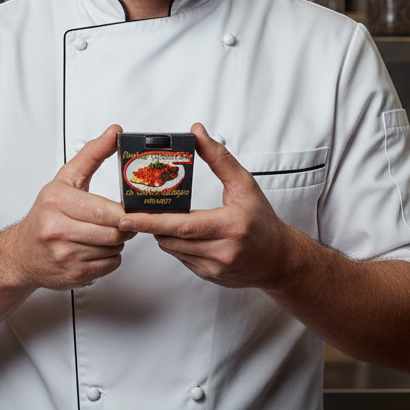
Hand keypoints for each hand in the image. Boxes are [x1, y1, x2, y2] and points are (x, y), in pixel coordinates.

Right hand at [7, 124, 134, 290]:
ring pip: (113, 250)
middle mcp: (56, 229)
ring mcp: (63, 255)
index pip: (104, 210)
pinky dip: (110, 258)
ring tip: (106, 233)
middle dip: (123, 227)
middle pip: (113, 232)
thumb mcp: (66, 179)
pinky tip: (98, 249)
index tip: (129, 208)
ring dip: (117, 243)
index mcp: (56, 201)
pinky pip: (109, 266)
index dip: (124, 212)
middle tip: (121, 221)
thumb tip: (115, 132)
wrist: (22, 252)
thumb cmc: (46, 213)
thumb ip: (92, 154)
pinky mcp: (71, 276)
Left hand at [119, 123, 295, 289]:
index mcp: (231, 226)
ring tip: (161, 216)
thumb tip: (197, 133)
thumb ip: (218, 157)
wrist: (279, 259)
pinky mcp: (208, 276)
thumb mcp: (245, 184)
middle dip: (151, 224)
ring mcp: (214, 268)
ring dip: (163, 233)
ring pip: (172, 250)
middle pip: (171, 239)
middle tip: (134, 210)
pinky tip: (181, 232)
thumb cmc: (263, 221)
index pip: (182, 226)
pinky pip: (181, 258)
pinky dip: (176, 244)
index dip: (152, 221)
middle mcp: (222, 251)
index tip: (129, 215)